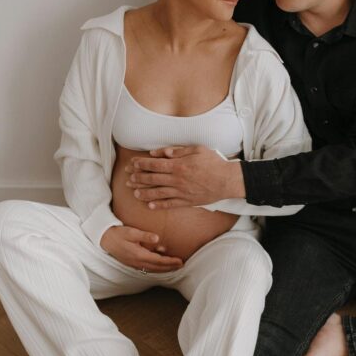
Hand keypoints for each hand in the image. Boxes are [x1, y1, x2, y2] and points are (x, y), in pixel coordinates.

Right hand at [100, 225, 182, 272]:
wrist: (104, 239)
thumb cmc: (118, 233)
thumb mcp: (131, 232)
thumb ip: (144, 235)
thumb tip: (157, 238)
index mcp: (139, 254)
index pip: (158, 260)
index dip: (170, 262)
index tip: (180, 261)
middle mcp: (137, 262)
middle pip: (157, 268)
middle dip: (170, 267)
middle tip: (181, 265)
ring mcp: (134, 264)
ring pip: (153, 270)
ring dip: (164, 269)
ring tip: (175, 267)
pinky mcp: (132, 263)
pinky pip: (147, 269)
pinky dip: (156, 269)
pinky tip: (161, 267)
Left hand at [124, 146, 245, 208]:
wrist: (227, 180)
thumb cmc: (214, 162)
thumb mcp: (196, 149)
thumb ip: (176, 151)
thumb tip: (158, 152)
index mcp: (178, 165)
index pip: (154, 164)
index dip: (141, 164)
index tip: (132, 164)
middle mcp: (177, 179)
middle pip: (153, 179)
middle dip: (138, 178)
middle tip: (128, 178)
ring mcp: (181, 192)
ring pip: (158, 193)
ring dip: (145, 192)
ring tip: (134, 193)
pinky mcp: (187, 201)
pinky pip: (170, 204)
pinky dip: (159, 205)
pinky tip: (150, 205)